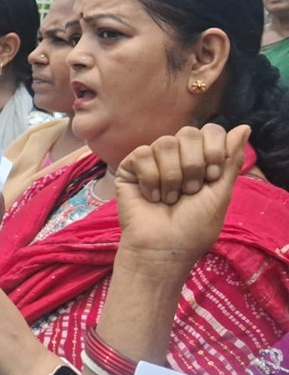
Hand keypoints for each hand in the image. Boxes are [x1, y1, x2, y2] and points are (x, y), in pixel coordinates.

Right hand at [114, 123, 248, 269]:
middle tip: (190, 191)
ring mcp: (152, 160)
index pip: (210, 131)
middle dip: (192, 164)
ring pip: (164, 143)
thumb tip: (245, 127)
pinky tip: (151, 197)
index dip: (213, 149)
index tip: (212, 177)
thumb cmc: (193, 227)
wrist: (163, 247)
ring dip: (171, 176)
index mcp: (200, 160)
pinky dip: (150, 180)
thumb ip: (231, 160)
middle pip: (188, 133)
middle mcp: (176, 156)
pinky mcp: (130, 167)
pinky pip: (142, 155)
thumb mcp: (221, 193)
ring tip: (169, 198)